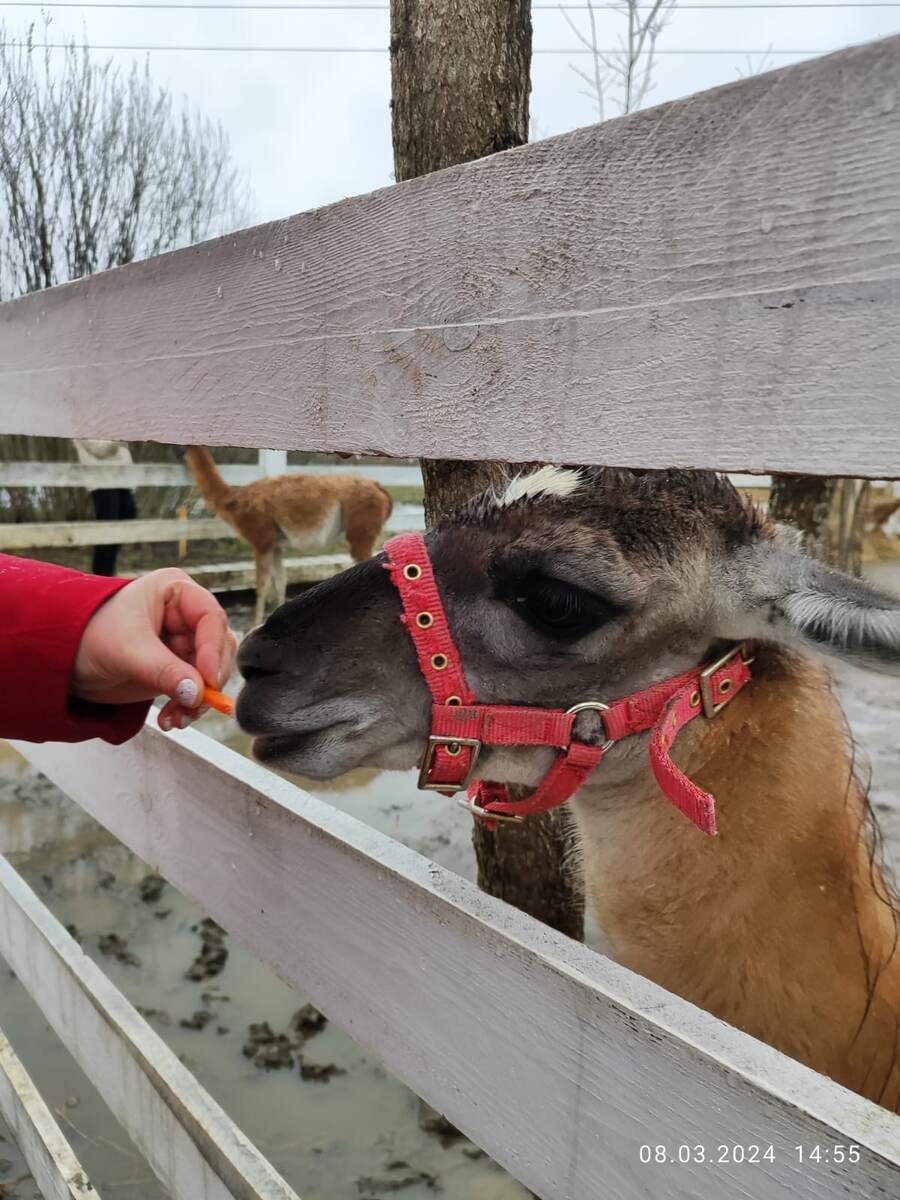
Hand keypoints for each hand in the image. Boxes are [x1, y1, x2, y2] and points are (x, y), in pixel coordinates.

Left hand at [72, 568, 237, 729]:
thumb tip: (197, 693)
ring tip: (178, 718)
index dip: (214, 649)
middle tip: (195, 703)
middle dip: (208, 680)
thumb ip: (165, 671)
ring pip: (212, 672)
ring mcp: (183, 643)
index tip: (208, 679)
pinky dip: (188, 707)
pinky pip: (197, 690)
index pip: (210, 617)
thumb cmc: (89, 637)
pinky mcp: (178, 669)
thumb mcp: (127, 651)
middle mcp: (185, 615)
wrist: (64, 661)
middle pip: (219, 647)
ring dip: (199, 699)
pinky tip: (171, 719)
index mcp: (176, 592)